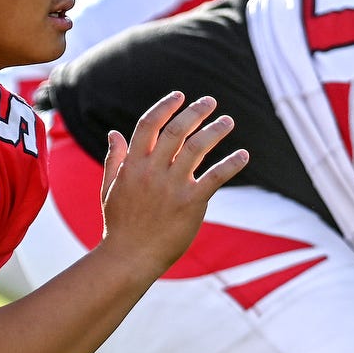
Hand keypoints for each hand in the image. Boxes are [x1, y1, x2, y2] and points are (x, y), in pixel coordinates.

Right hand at [97, 93, 249, 273]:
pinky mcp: (190, 203)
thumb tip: (114, 133)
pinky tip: (243, 155)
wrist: (129, 257)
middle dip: (195, 112)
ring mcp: (171, 186)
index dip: (165, 106)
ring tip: (228, 121)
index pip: (148, 124)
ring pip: (196, 148)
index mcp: (132, 165)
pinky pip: (215, 177)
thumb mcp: (109, 189)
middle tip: (211, 102)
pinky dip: (232, 163)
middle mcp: (152, 171)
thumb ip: (115, 159)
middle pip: (176, 130)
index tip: (180, 95)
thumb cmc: (120, 225)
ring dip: (215, 130)